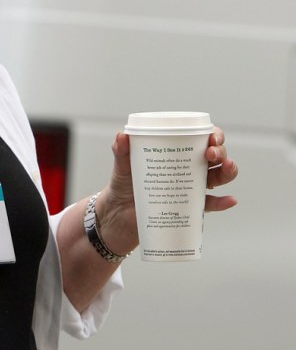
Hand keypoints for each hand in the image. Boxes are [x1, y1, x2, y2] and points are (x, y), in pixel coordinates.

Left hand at [98, 126, 238, 253]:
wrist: (118, 214)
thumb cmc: (123, 185)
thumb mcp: (122, 166)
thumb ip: (121, 151)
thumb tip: (122, 135)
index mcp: (176, 153)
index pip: (202, 139)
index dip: (214, 135)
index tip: (212, 137)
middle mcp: (188, 169)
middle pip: (215, 157)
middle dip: (220, 152)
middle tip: (211, 154)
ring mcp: (190, 188)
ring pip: (218, 177)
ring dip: (227, 171)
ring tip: (226, 167)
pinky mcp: (189, 208)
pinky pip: (210, 205)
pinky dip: (222, 202)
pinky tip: (230, 200)